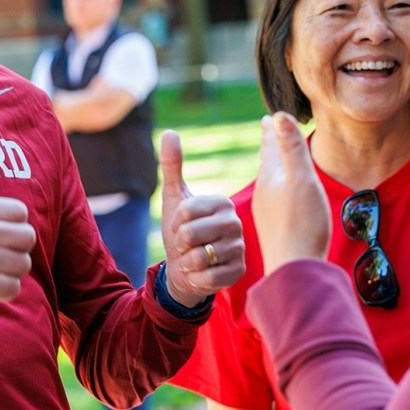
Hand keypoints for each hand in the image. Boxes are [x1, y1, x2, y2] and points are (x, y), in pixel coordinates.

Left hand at [159, 129, 244, 306]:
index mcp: (222, 202)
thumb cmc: (182, 232)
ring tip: (195, 259)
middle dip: (180, 243)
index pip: (186, 212)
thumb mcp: (175, 199)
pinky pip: (208, 277)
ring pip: (198, 257)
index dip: (175, 223)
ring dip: (187, 262)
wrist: (186, 269)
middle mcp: (235, 223)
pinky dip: (196, 277)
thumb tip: (170, 132)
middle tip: (187, 245)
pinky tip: (201, 273)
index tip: (181, 226)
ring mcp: (239, 248)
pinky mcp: (238, 272)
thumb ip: (173, 166)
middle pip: (190, 234)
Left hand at [251, 113, 330, 274]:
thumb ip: (291, 149)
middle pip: (269, 162)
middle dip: (269, 145)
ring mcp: (269, 212)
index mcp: (272, 178)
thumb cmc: (302, 224)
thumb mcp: (301, 180)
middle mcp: (266, 193)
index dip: (271, 131)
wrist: (294, 269)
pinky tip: (278, 197)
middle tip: (267, 129)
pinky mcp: (275, 228)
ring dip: (272, 165)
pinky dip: (275, 187)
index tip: (267, 117)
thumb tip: (278, 115)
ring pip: (269, 181)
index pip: (271, 147)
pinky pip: (273, 199)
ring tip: (271, 158)